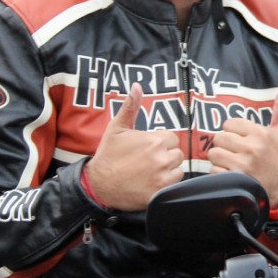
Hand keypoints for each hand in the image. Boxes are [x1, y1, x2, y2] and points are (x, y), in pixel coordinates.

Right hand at [83, 83, 183, 211]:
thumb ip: (130, 107)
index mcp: (154, 140)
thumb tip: (136, 86)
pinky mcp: (161, 190)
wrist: (99, 184)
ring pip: (178, 167)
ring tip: (151, 170)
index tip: (148, 148)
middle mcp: (161, 157)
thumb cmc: (108, 155)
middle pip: (177, 153)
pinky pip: (176, 182)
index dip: (161, 143)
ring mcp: (162, 175)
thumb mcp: (117, 128)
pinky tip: (153, 180)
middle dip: (166, 155)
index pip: (172, 138)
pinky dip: (168, 181)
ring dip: (169, 168)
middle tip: (149, 160)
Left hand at [206, 81, 277, 201]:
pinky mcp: (233, 180)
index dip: (233, 132)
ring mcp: (242, 165)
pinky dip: (218, 173)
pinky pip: (213, 170)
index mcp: (260, 134)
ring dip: (220, 159)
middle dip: (225, 146)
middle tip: (236, 152)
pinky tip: (231, 175)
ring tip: (232, 163)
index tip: (242, 140)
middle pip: (219, 138)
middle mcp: (251, 148)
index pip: (229, 123)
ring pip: (213, 153)